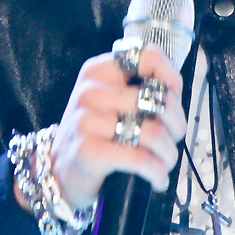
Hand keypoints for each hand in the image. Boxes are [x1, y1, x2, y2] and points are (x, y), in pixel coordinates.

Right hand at [15, 47, 185, 212]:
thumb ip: (142, 91)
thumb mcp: (112, 102)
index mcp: (101, 70)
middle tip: (173, 140)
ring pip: (154, 132)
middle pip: (159, 100)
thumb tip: (175, 96)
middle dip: (176, 126)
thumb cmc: (96, 135)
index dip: (172, 78)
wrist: (58, 170)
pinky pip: (140, 159)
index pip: (149, 56)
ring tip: (165, 162)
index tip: (174, 99)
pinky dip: (157, 172)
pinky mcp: (88, 151)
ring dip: (169, 153)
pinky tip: (158, 178)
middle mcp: (91, 90)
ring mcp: (87, 120)